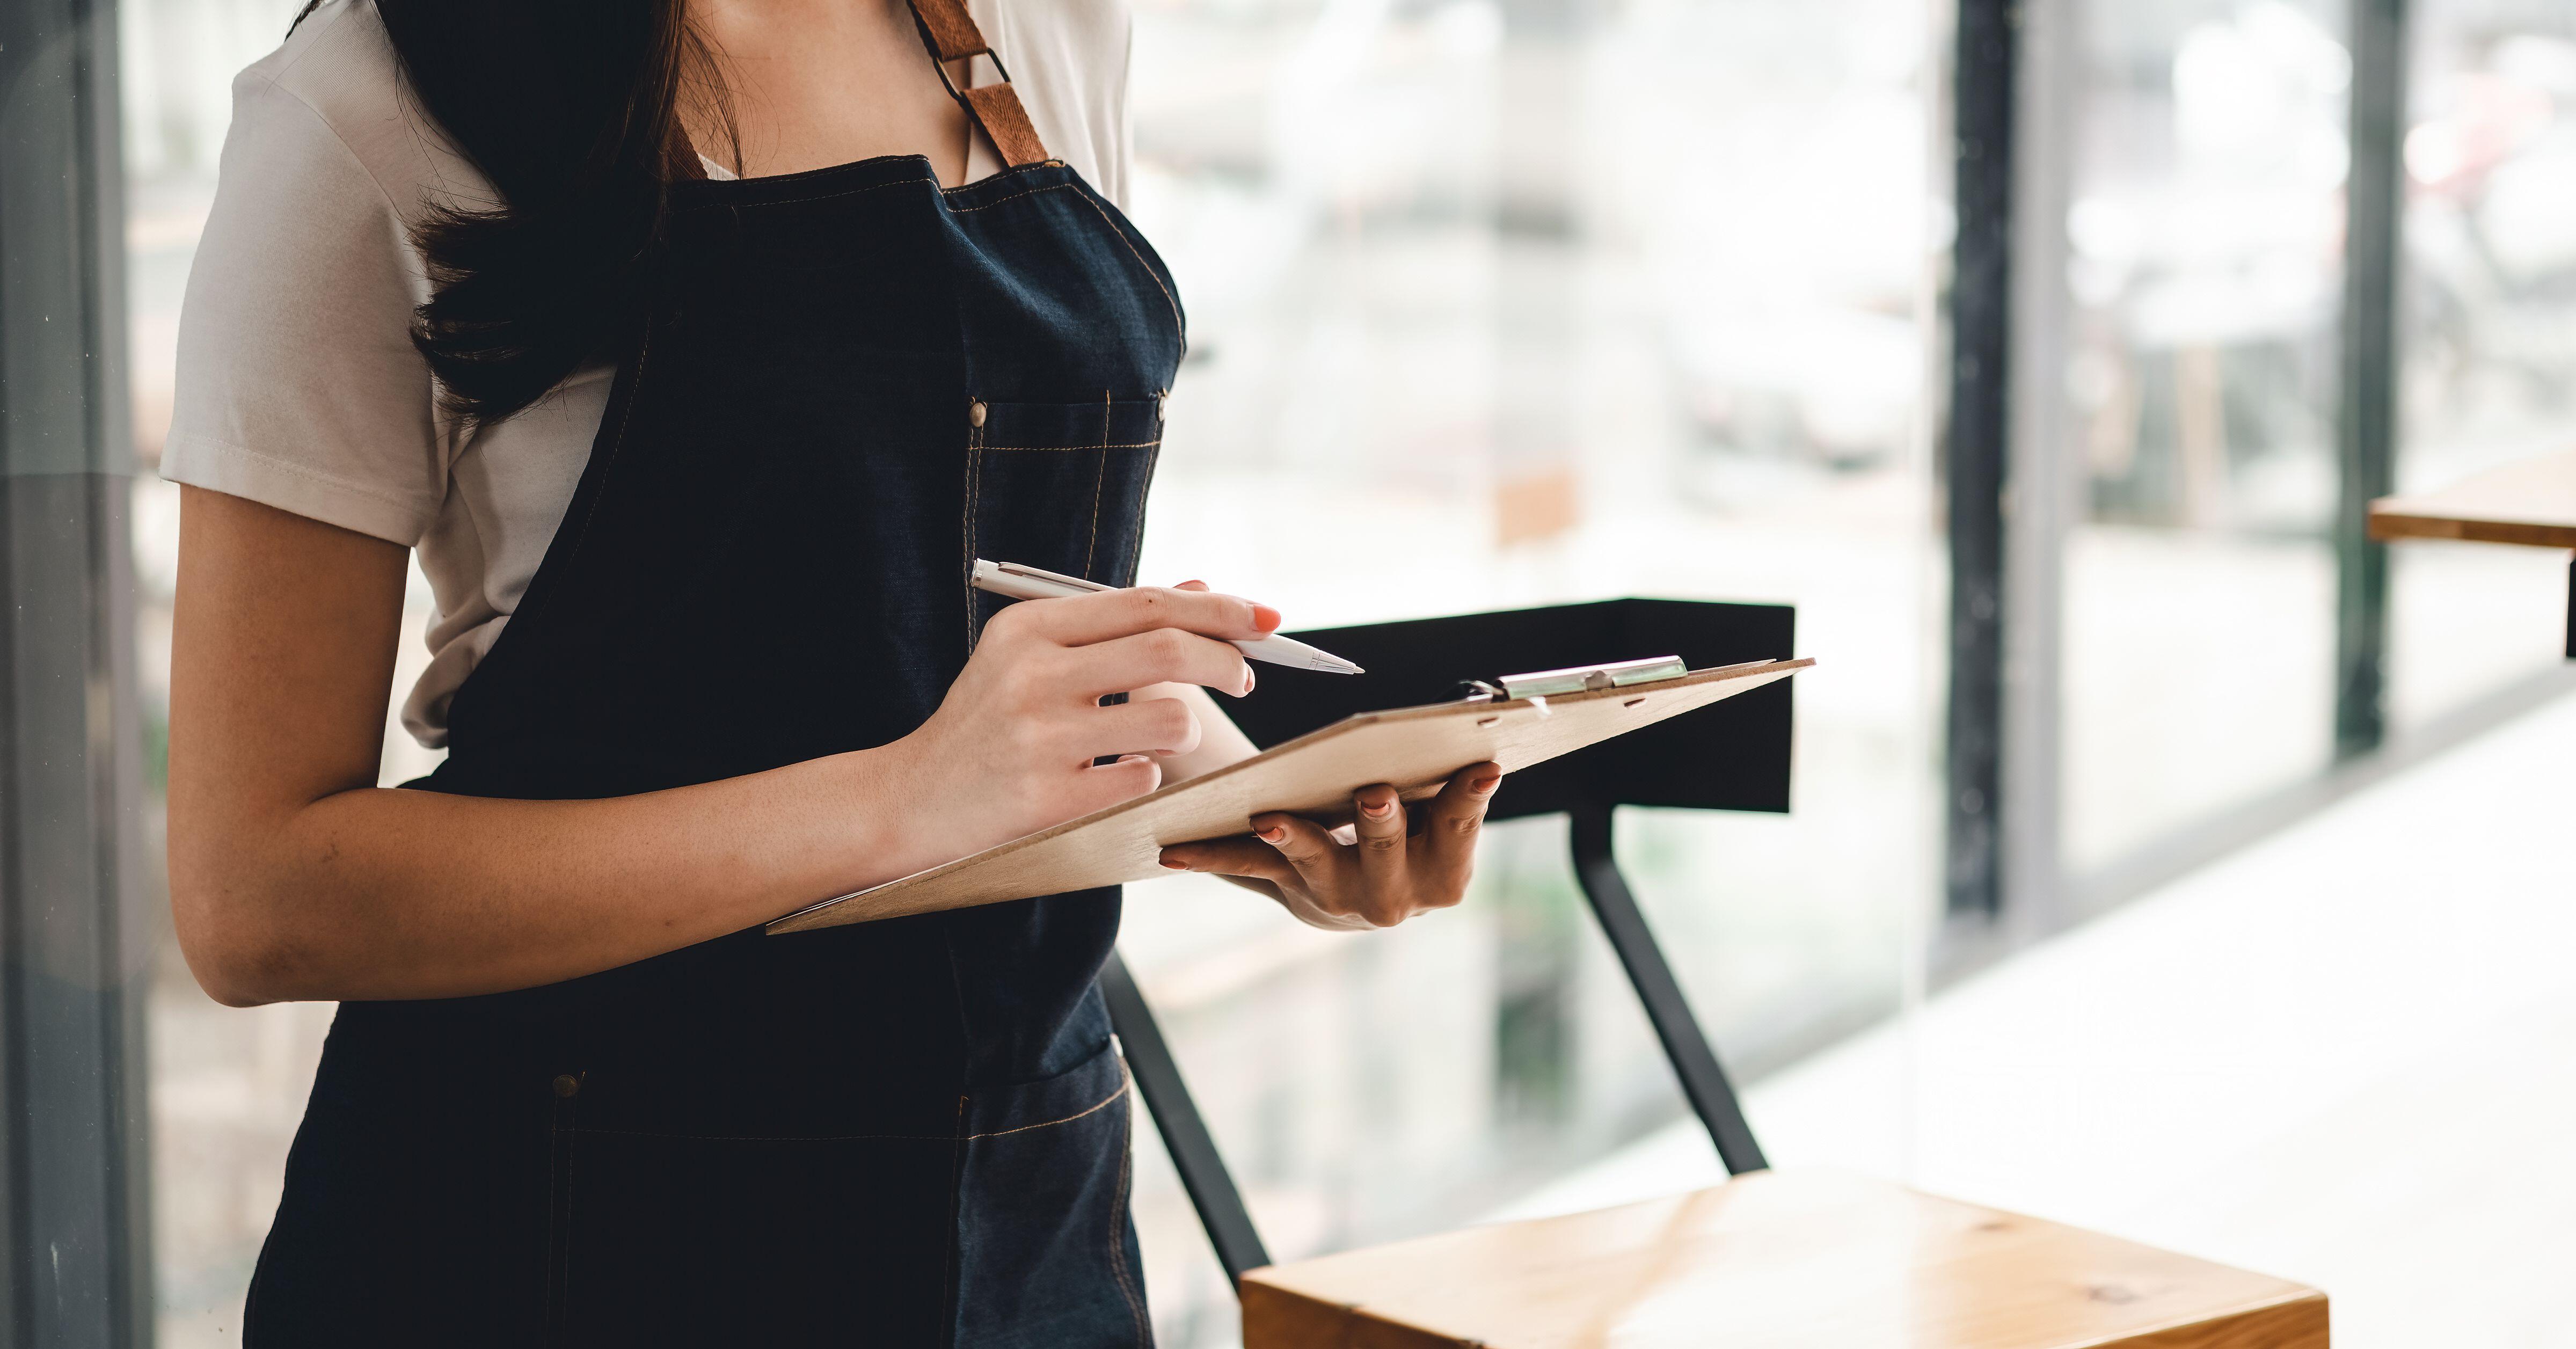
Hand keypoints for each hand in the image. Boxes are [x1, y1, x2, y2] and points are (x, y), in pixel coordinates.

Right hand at [894, 585, 1273, 857]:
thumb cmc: (987, 723)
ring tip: (1152, 739)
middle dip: (1227, 661)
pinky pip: (1143, 780)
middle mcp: (1032, 675)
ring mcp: (1040, 740)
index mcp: (1029, 628)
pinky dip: (1145, 779)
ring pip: (1169, 721)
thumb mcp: (1032, 657)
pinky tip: (1109, 781)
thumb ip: (1114, 625)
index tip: (1265, 618)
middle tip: (1245, 677)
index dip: (1218, 608)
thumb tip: (1204, 590)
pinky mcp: (1049, 800)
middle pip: (1169, 650)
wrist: (910, 801)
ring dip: (1183, 731)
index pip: (1146, 603)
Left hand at [1156, 763, 1502, 930]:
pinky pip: (1249, 868)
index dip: (1470, 800)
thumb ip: (1458, 773)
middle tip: (1373, 793)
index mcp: (1444, 869)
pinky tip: (1174, 849)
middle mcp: (1395, 895)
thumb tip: (1481, 700)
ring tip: (1268, 817)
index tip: (1482, 766)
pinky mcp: (1289, 887)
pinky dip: (1211, 855)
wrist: (1367, 890)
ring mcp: (1339, 897)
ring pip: (1317, 866)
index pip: (1461, 828)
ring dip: (1296, 840)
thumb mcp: (1444, 806)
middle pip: (1388, 857)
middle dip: (1382, 826)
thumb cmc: (1415, 825)